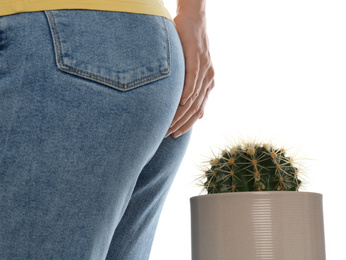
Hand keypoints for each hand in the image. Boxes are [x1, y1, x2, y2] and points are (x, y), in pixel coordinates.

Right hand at [165, 11, 214, 137]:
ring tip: (170, 123)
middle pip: (196, 108)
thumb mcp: (192, 72)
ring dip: (183, 112)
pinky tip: (182, 101)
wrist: (193, 21)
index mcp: (207, 85)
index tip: (175, 135)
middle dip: (183, 123)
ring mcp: (205, 69)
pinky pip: (194, 77)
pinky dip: (188, 90)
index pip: (198, 110)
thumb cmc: (188, 47)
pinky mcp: (197, 57)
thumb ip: (196, 93)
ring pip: (194, 96)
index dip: (188, 124)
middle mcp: (209, 79)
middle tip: (169, 134)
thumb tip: (201, 116)